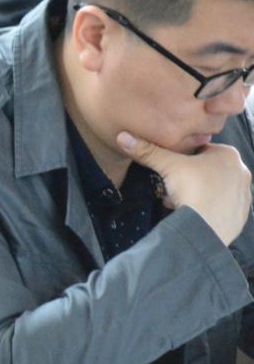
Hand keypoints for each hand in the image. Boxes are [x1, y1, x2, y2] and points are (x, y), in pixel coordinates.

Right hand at [118, 131, 251, 245]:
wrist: (205, 227)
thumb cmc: (191, 189)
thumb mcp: (166, 166)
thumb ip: (148, 151)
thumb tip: (122, 137)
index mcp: (228, 154)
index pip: (201, 150)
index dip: (182, 159)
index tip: (170, 169)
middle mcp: (242, 171)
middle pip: (208, 170)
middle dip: (190, 177)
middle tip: (173, 186)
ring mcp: (244, 195)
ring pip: (214, 188)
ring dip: (197, 192)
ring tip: (179, 201)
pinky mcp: (241, 215)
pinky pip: (220, 207)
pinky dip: (206, 208)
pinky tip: (192, 213)